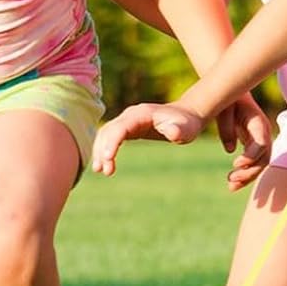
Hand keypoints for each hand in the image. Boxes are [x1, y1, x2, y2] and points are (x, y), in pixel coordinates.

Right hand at [91, 101, 205, 175]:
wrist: (186, 116)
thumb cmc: (186, 124)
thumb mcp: (186, 129)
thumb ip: (178, 131)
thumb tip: (172, 133)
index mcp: (141, 114)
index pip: (121, 127)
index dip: (112, 142)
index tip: (108, 159)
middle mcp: (130, 115)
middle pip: (109, 131)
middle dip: (103, 150)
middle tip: (104, 171)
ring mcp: (127, 120)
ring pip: (106, 134)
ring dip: (100, 151)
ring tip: (100, 170)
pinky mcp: (127, 127)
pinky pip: (110, 137)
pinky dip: (104, 149)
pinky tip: (103, 164)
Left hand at [216, 93, 270, 191]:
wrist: (231, 94)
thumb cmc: (226, 99)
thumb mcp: (223, 109)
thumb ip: (226, 127)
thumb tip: (230, 149)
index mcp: (258, 123)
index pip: (262, 144)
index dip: (251, 157)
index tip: (235, 164)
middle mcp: (263, 133)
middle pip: (264, 158)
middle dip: (249, 172)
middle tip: (231, 179)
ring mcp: (260, 140)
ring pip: (260, 164)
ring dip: (247, 177)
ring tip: (231, 186)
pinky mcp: (252, 146)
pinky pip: (253, 163)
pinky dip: (244, 174)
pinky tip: (232, 184)